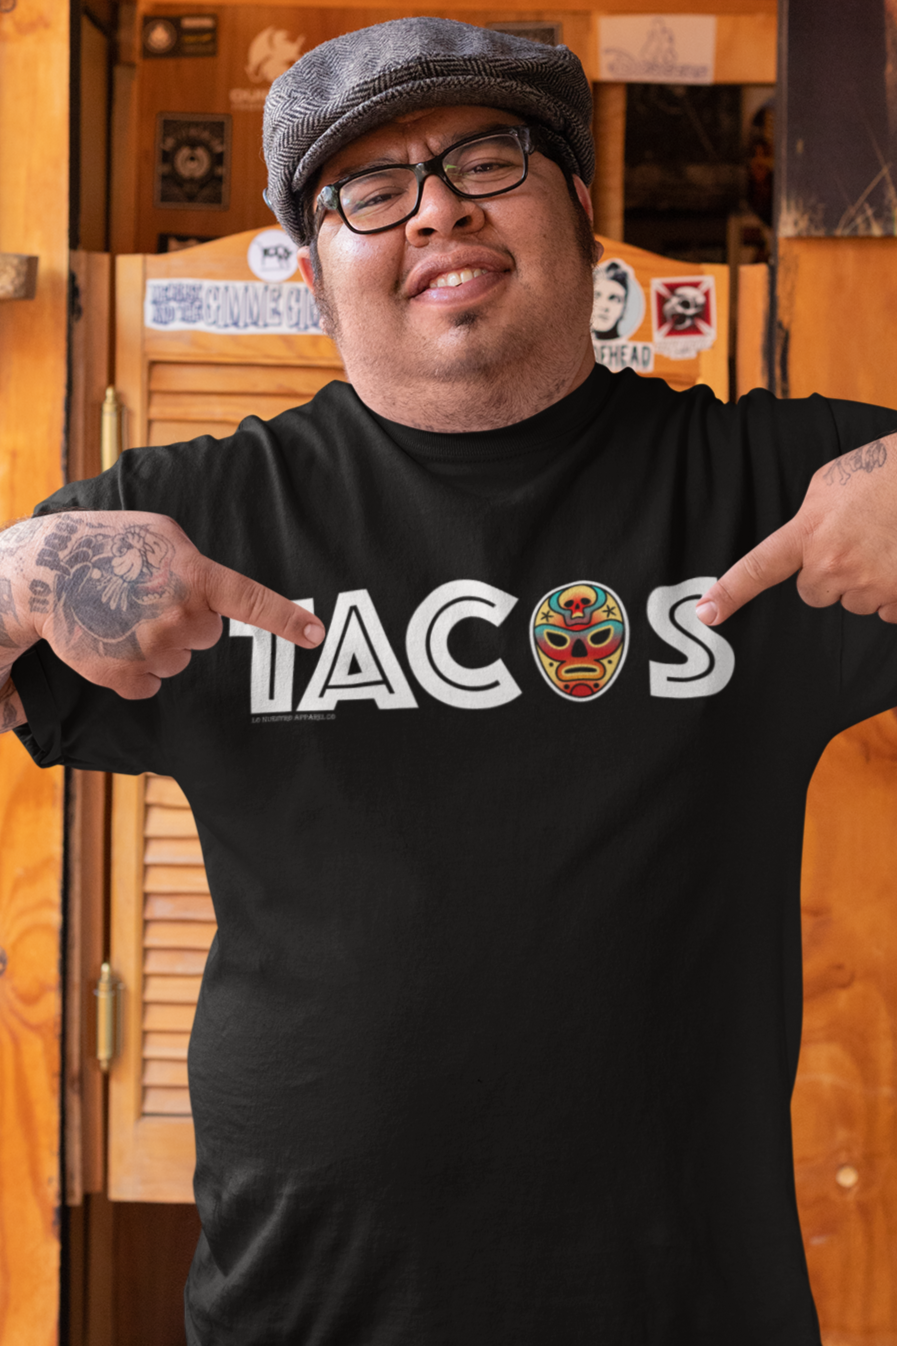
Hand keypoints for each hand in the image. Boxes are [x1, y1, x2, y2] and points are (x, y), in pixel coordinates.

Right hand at [0, 511, 323, 698]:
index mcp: (195, 578)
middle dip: (185, 620)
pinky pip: (150, 684)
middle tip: (148, 598)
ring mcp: (153, 650)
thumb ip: (197, 561)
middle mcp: (181, 617)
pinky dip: (134, 668)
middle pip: (207, 635)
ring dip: (158, 644)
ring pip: (178, 660)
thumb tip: (215, 588)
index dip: (286, 619)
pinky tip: (112, 640)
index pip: (250, 601)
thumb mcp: (160, 534)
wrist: (44, 573)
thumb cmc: (106, 545)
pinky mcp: (125, 677)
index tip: (316, 635)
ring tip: (123, 615)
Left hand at [696, 433, 896, 625]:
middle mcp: (833, 563)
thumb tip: (800, 549)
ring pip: (854, 602)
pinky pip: (887, 610)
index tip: (706, 613)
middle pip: (814, 593)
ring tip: (885, 543)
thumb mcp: (827, 486)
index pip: (760, 567)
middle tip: (856, 541)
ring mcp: (868, 583)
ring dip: (866, 581)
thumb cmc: (880, 472)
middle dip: (831, 574)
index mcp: (809, 532)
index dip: (731, 592)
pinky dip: (894, 592)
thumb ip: (806, 521)